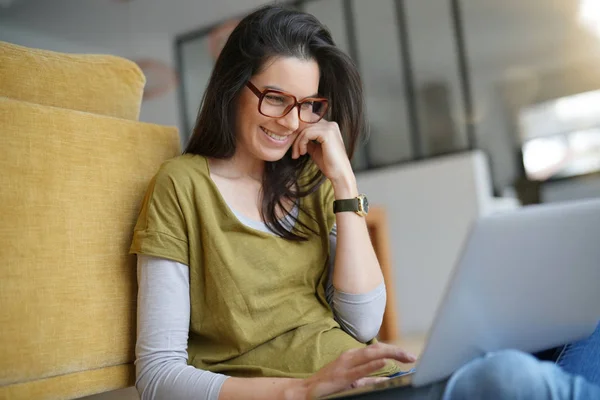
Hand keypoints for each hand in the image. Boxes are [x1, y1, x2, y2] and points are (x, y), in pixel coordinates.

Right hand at [286, 342, 416, 399]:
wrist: (306, 390)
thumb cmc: (329, 385)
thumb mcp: (352, 379)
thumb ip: (369, 378)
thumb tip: (387, 378)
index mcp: (353, 356)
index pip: (378, 349)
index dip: (395, 351)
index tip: (410, 356)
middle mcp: (350, 356)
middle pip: (378, 349)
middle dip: (397, 351)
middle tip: (413, 357)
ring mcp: (346, 365)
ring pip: (371, 354)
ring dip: (390, 354)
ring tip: (405, 356)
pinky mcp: (342, 377)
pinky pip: (360, 370)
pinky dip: (373, 365)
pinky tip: (384, 363)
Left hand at [291, 120, 353, 186]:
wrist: (339, 174)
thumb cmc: (328, 164)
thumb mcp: (314, 149)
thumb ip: (307, 140)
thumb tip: (295, 136)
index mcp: (328, 127)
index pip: (308, 121)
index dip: (297, 132)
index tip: (294, 147)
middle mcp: (330, 124)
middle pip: (304, 123)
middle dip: (295, 137)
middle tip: (294, 152)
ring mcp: (329, 127)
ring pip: (304, 129)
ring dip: (297, 143)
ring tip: (297, 154)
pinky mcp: (327, 133)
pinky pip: (307, 134)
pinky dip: (301, 143)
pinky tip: (303, 153)